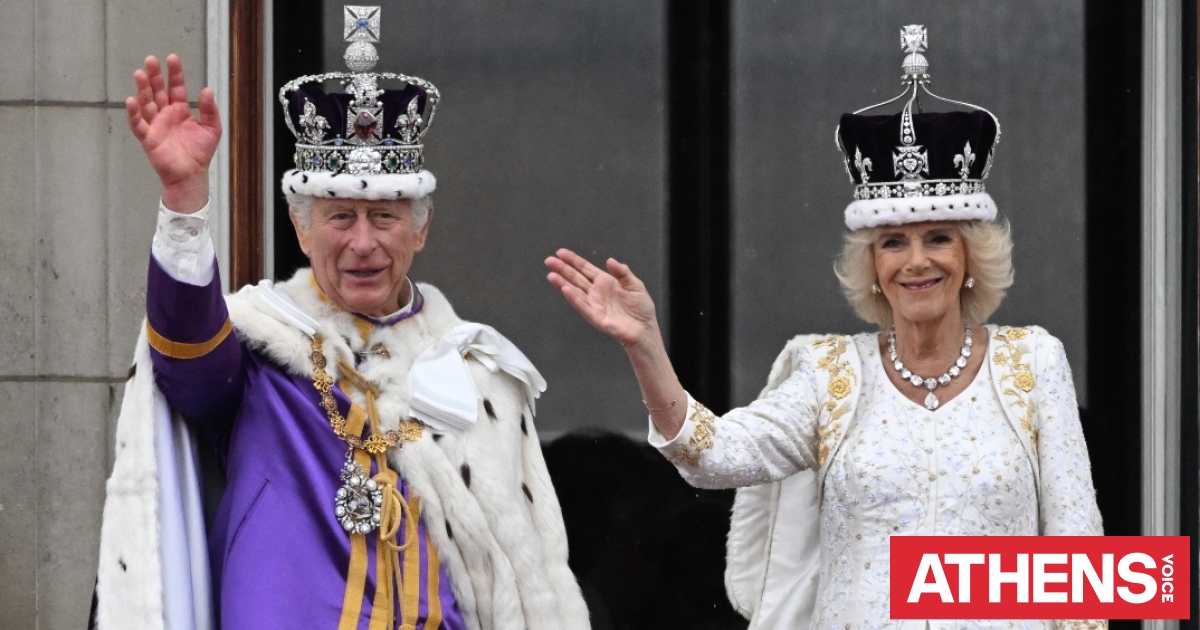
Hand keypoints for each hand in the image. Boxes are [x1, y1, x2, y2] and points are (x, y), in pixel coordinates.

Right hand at [125, 54, 221, 212]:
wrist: (192, 175)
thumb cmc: (200, 153)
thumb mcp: (212, 129)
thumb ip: (210, 110)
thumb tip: (207, 90)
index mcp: (180, 110)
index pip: (175, 87)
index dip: (174, 73)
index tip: (172, 58)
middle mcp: (165, 114)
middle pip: (157, 91)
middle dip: (154, 76)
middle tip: (151, 59)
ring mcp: (155, 125)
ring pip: (146, 103)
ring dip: (142, 89)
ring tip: (140, 73)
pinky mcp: (148, 138)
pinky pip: (138, 124)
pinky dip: (133, 113)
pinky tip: (131, 101)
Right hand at [545, 248, 660, 348]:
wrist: (645, 329)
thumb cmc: (641, 308)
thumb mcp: (635, 285)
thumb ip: (622, 272)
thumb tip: (610, 260)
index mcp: (605, 281)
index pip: (585, 268)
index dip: (573, 260)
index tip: (560, 252)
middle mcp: (596, 292)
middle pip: (576, 277)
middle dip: (562, 269)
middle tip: (549, 260)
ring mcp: (594, 304)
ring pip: (575, 291)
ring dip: (562, 283)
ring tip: (551, 275)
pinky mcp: (595, 316)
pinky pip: (582, 306)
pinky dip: (574, 298)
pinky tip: (565, 289)